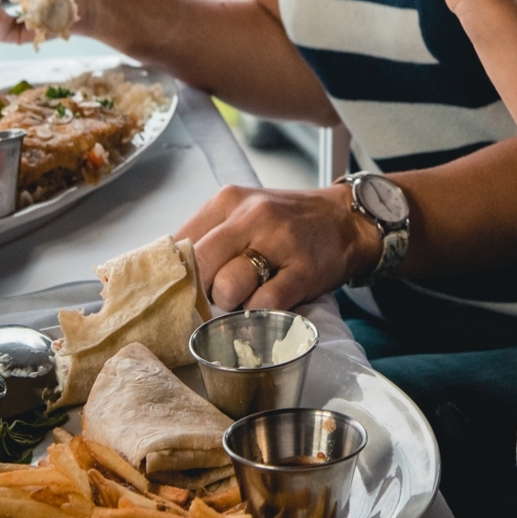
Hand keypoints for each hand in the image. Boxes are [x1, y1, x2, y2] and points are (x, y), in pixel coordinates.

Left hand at [175, 184, 382, 311]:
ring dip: (235, 304)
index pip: (181, 243)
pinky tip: (270, 308)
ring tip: (251, 296)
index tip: (188, 287)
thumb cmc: (287, 223)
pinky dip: (260, 317)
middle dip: (206, 291)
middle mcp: (252, 215)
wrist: (347, 220)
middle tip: (223, 294)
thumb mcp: (243, 214)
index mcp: (228, 200)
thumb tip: (169, 273)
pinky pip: (264, 306)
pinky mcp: (304, 270)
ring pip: (228, 289)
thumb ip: (208, 236)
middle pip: (201, 267)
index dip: (181, 274)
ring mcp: (280, 241)